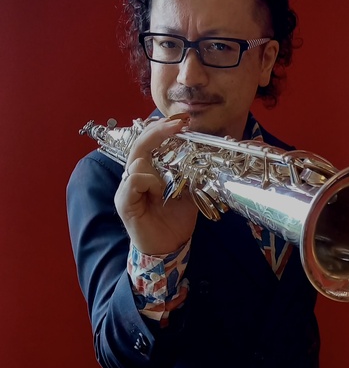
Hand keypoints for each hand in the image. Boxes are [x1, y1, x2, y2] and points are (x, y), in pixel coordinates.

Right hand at [114, 114, 197, 254]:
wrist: (168, 247)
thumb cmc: (176, 220)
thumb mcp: (190, 193)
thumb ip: (191, 175)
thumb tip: (207, 156)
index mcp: (148, 171)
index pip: (149, 141)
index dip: (162, 129)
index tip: (181, 121)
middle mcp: (133, 175)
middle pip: (139, 143)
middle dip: (158, 131)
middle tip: (178, 124)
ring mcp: (126, 187)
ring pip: (138, 160)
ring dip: (158, 169)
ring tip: (168, 188)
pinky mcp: (123, 201)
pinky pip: (134, 179)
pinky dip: (149, 183)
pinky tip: (158, 194)